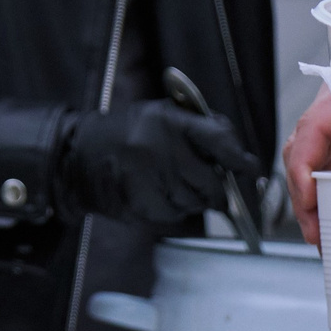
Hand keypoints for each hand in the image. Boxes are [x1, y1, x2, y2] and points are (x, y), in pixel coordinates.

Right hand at [58, 100, 262, 225]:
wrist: (79, 157)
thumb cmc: (127, 133)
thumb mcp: (160, 115)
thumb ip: (198, 127)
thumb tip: (236, 152)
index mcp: (168, 119)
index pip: (218, 138)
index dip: (240, 158)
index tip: (251, 170)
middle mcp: (159, 146)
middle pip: (211, 182)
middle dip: (218, 191)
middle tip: (216, 193)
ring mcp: (148, 176)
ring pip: (194, 202)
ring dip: (194, 201)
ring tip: (173, 186)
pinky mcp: (140, 202)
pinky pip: (175, 215)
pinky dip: (174, 210)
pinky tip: (158, 195)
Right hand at [282, 84, 330, 246]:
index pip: (314, 127)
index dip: (303, 165)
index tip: (309, 200)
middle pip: (303, 150)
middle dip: (303, 195)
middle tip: (317, 231)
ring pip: (309, 164)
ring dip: (310, 201)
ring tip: (322, 235)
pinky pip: (324, 171)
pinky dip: (323, 198)